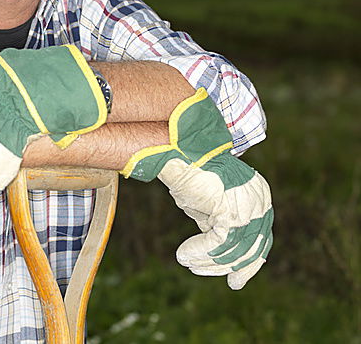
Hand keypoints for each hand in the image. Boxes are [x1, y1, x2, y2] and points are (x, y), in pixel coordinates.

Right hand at [159, 155, 272, 289]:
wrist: (176, 152)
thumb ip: (220, 222)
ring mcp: (249, 206)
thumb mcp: (210, 204)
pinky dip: (200, 252)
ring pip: (236, 248)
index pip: (261, 236)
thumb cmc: (189, 174)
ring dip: (211, 261)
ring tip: (190, 263)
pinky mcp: (232, 211)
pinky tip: (183, 255)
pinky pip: (219, 243)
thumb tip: (219, 249)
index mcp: (259, 195)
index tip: (236, 277)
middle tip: (231, 284)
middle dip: (239, 267)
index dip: (251, 261)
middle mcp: (260, 200)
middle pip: (254, 246)